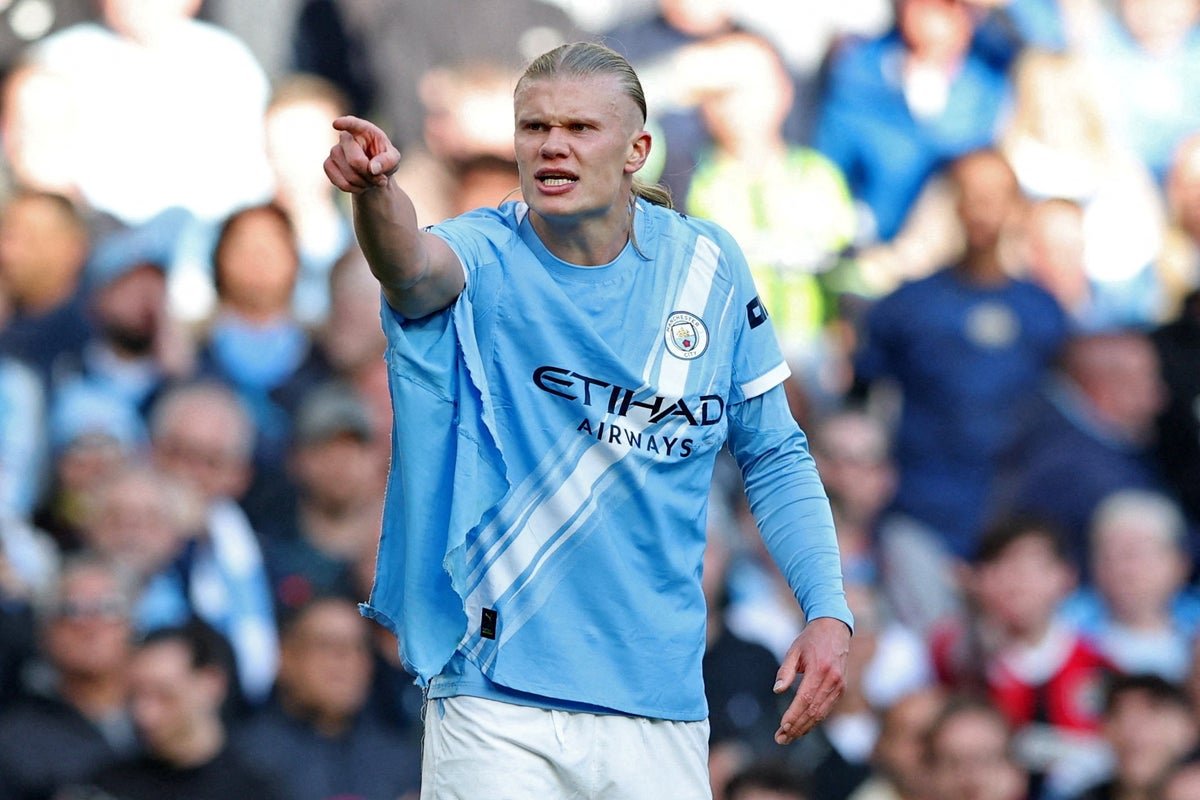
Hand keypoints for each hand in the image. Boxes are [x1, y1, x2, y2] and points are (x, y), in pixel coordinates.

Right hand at [324, 115, 401, 192]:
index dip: (345, 124)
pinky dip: (354, 189)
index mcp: (364, 130)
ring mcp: (334, 151)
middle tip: (381, 179)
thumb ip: (388, 161)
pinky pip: (341, 183)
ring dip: (364, 183)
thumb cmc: (384, 161)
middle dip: (370, 175)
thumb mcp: (394, 159)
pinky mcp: (328, 165)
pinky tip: (360, 185)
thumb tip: (372, 168)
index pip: (353, 124)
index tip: (337, 124)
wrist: (373, 173)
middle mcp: (346, 138)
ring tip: (371, 180)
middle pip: (355, 161)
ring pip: (348, 175)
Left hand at [772, 616, 850, 743]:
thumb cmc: (810, 640)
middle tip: (780, 739)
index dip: (794, 715)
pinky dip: (814, 720)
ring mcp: (839, 686)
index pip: (805, 699)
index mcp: (820, 669)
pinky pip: (827, 709)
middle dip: (797, 727)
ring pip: (821, 713)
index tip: (782, 727)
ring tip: (788, 737)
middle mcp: (832, 680)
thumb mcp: (794, 651)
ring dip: (805, 728)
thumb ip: (785, 671)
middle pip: (813, 710)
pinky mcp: (841, 689)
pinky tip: (802, 727)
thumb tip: (777, 690)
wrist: (834, 629)